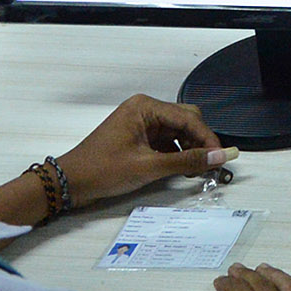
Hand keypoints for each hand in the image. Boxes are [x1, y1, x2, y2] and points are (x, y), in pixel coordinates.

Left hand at [53, 93, 232, 204]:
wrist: (69, 184)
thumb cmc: (100, 170)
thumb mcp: (148, 167)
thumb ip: (187, 161)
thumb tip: (219, 157)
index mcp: (145, 107)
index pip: (189, 118)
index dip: (207, 138)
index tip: (220, 157)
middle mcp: (144, 110)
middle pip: (186, 121)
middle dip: (199, 142)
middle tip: (210, 164)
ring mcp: (141, 124)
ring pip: (178, 133)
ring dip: (189, 150)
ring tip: (196, 170)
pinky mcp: (138, 138)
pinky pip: (166, 142)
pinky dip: (176, 155)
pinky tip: (181, 169)